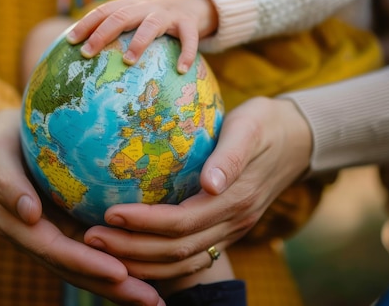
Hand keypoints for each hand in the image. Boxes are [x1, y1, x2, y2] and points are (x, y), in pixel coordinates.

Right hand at [0, 109, 164, 305]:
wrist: (11, 133)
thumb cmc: (4, 136)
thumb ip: (5, 181)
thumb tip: (28, 214)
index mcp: (16, 224)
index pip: (54, 250)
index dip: (85, 263)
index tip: (119, 272)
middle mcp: (38, 237)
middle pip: (75, 269)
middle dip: (111, 286)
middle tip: (150, 299)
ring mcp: (56, 234)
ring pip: (87, 267)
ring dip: (120, 286)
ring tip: (155, 300)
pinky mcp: (71, 227)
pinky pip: (96, 250)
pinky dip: (120, 265)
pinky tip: (149, 275)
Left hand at [67, 0, 217, 73]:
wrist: (190, 1)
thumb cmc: (152, 18)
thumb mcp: (134, 18)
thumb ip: (115, 30)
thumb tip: (86, 59)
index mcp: (130, 6)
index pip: (104, 11)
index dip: (86, 24)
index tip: (70, 40)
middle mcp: (146, 8)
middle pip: (121, 16)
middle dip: (103, 33)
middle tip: (88, 52)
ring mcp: (167, 15)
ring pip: (151, 25)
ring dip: (139, 42)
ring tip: (128, 60)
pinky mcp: (188, 23)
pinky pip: (188, 38)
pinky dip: (186, 53)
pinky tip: (181, 69)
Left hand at [84, 97, 312, 279]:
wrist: (298, 139)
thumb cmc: (265, 124)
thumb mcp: (250, 127)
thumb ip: (231, 155)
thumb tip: (211, 184)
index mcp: (234, 199)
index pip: (182, 223)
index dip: (144, 224)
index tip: (109, 215)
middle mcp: (232, 222)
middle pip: (176, 250)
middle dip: (131, 249)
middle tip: (90, 237)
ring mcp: (231, 230)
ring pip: (182, 262)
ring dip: (141, 262)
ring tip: (102, 250)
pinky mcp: (227, 229)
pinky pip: (191, 257)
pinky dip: (160, 265)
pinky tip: (132, 257)